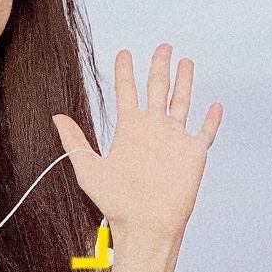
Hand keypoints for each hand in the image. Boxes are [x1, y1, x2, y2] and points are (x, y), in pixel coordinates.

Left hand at [53, 46, 221, 250]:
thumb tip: (56, 116)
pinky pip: (205, 131)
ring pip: (182, 102)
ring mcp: (174, 139)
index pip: (127, 91)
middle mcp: (152, 129)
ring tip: (186, 61)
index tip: (124, 52)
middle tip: (163, 45)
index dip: (125, 71)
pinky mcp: (193, 153)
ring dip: (184, 82)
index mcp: (128, 129)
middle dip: (159, 65)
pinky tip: (215, 105)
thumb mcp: (89, 169)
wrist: (145, 226)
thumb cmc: (116, 203)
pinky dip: (211, 119)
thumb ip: (75, 141)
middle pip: (157, 88)